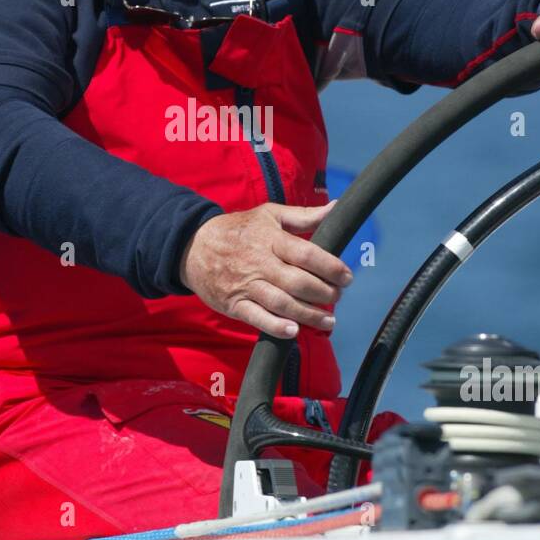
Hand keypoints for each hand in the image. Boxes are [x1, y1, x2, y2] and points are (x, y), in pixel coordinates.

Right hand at [178, 200, 353, 338]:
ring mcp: (246, 285)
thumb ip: (304, 216)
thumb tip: (335, 208)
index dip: (331, 267)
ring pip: (282, 303)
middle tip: (337, 296)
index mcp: (270, 239)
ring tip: (328, 319)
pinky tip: (294, 331)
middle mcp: (259, 263)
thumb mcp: (269, 215)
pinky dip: (277, 327)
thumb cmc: (237, 230)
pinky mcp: (234, 304)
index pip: (307, 254)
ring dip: (309, 314)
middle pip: (298, 282)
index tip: (347, 277)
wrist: (192, 247)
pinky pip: (258, 318)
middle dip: (324, 293)